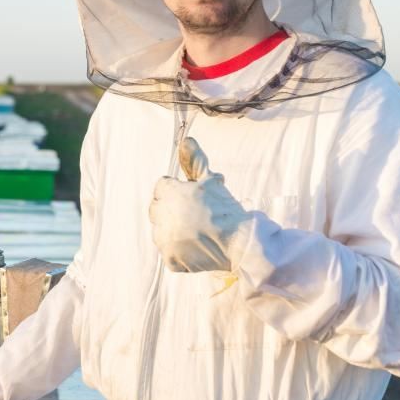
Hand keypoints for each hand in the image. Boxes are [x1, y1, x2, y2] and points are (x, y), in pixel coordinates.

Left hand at [149, 140, 251, 272]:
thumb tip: (185, 140)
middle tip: (195, 215)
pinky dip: (181, 252)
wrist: (242, 243)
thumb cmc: (226, 210)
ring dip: (174, 230)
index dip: (179, 191)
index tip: (194, 199)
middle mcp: (162, 217)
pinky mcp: (171, 260)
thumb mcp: (211, 181)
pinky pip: (169, 253)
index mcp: (169, 194)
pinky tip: (197, 247)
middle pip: (158, 209)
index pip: (162, 188)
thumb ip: (195, 161)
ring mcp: (165, 241)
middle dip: (173, 209)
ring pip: (161, 232)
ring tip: (197, 231)